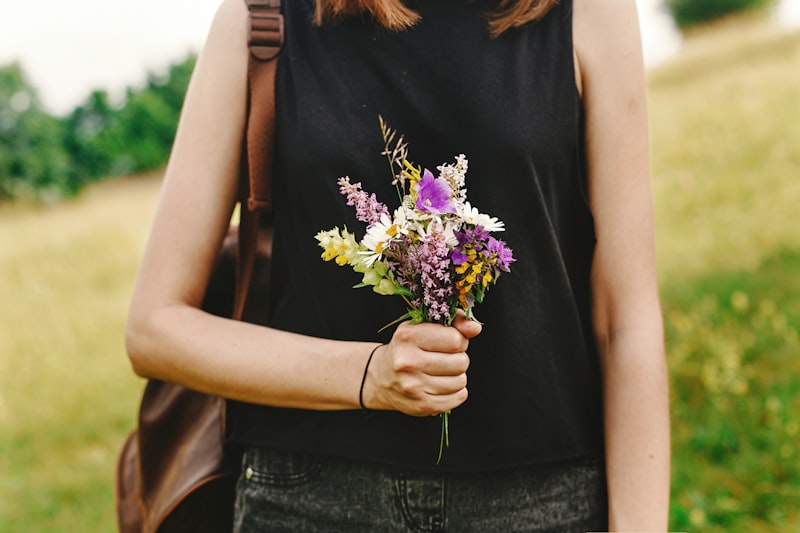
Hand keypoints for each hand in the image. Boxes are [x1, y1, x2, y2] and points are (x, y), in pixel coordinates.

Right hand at [362, 314, 481, 414]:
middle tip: (445, 358)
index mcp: (408, 337)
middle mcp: (408, 362)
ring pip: (461, 381)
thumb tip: (475, 328)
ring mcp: (414, 386)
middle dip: (458, 359)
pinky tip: (442, 386)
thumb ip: (453, 322)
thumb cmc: (407, 348)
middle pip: (461, 362)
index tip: (450, 342)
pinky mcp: (422, 406)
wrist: (381, 377)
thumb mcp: (423, 326)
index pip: (455, 339)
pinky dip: (456, 392)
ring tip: (441, 373)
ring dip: (457, 376)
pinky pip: (458, 398)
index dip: (459, 340)